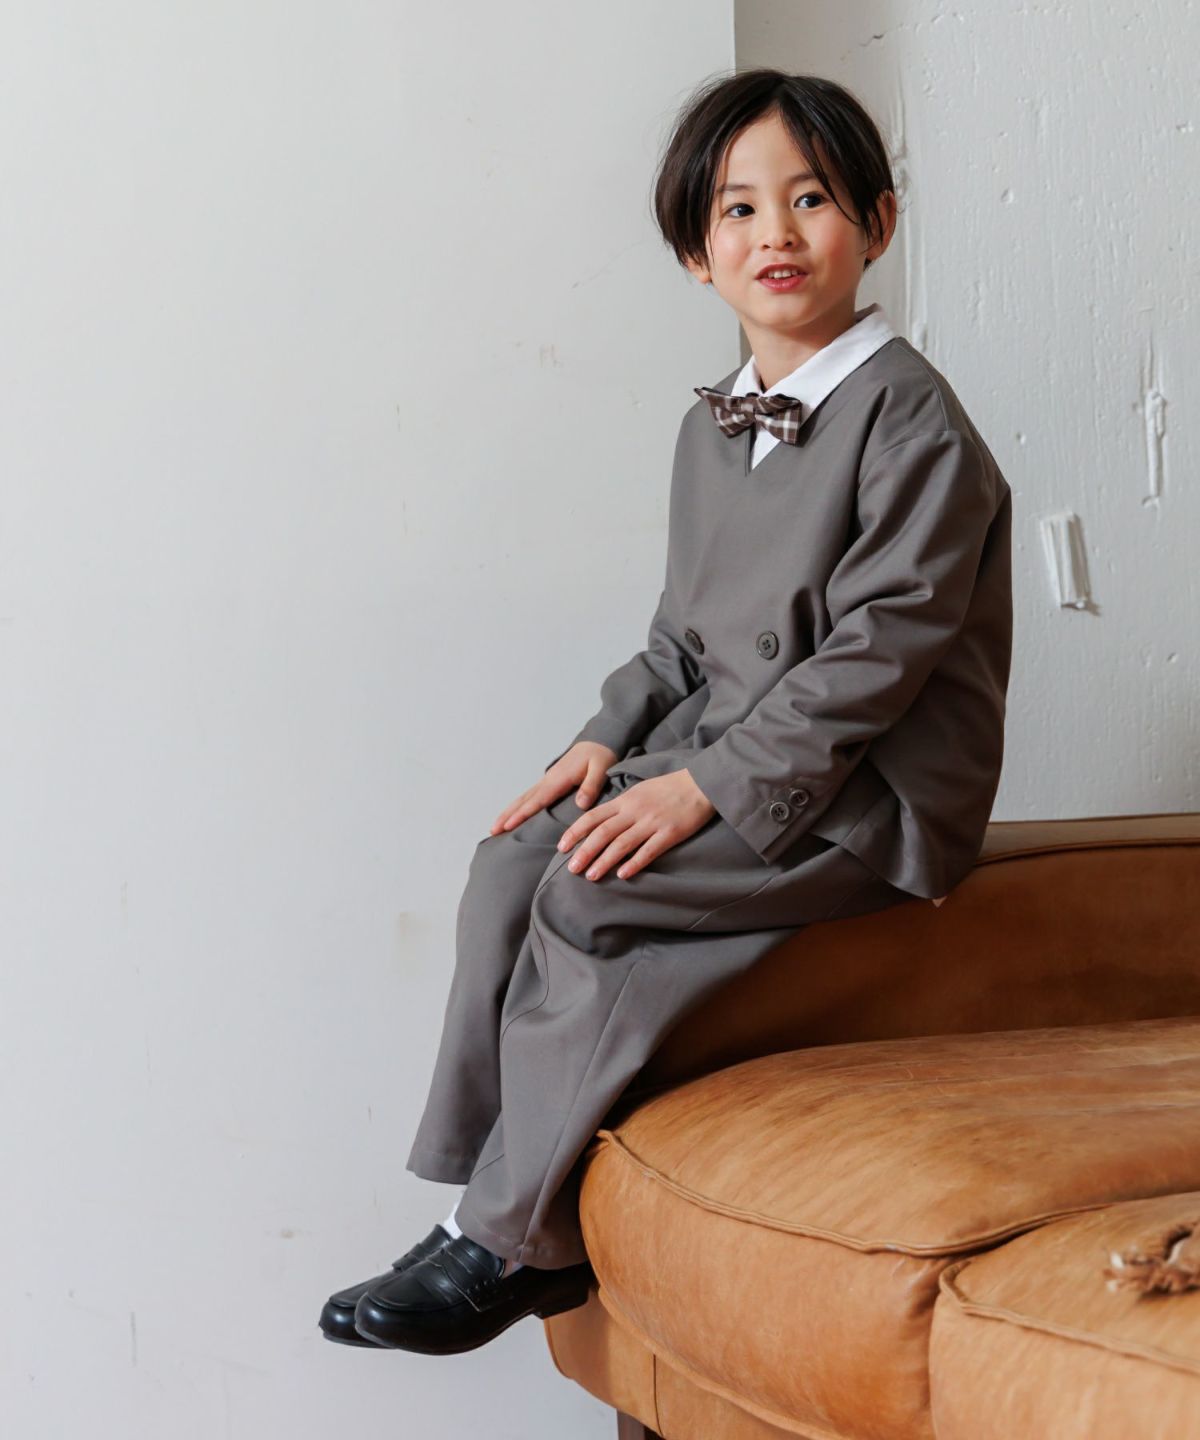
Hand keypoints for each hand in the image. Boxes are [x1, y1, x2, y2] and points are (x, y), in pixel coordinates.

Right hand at [491, 741, 618, 834]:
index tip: (508, 826)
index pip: (537, 800)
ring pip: (525, 798)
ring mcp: (548, 780)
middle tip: (493, 830)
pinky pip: (531, 796)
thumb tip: (580, 804)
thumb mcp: (601, 768)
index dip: (522, 814)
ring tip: (497, 826)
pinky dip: (520, 805)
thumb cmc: (601, 755)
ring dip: (510, 811)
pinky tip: (515, 814)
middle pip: (524, 800)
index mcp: (559, 779)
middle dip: (508, 815)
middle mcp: (549, 780)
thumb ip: (591, 786)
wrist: (599, 740)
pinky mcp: (551, 781)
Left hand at [556, 768, 715, 880]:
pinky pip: (649, 850)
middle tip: (571, 869)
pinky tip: (622, 875)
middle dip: (584, 852)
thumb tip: (601, 822)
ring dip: (604, 861)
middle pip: (603, 833)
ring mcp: (652, 822)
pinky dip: (634, 863)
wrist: (700, 783)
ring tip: (591, 876)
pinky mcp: (670, 833)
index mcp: (625, 800)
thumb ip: (621, 806)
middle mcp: (635, 811)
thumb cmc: (668, 788)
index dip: (575, 832)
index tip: (562, 847)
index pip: (593, 816)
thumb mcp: (639, 790)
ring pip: (622, 844)